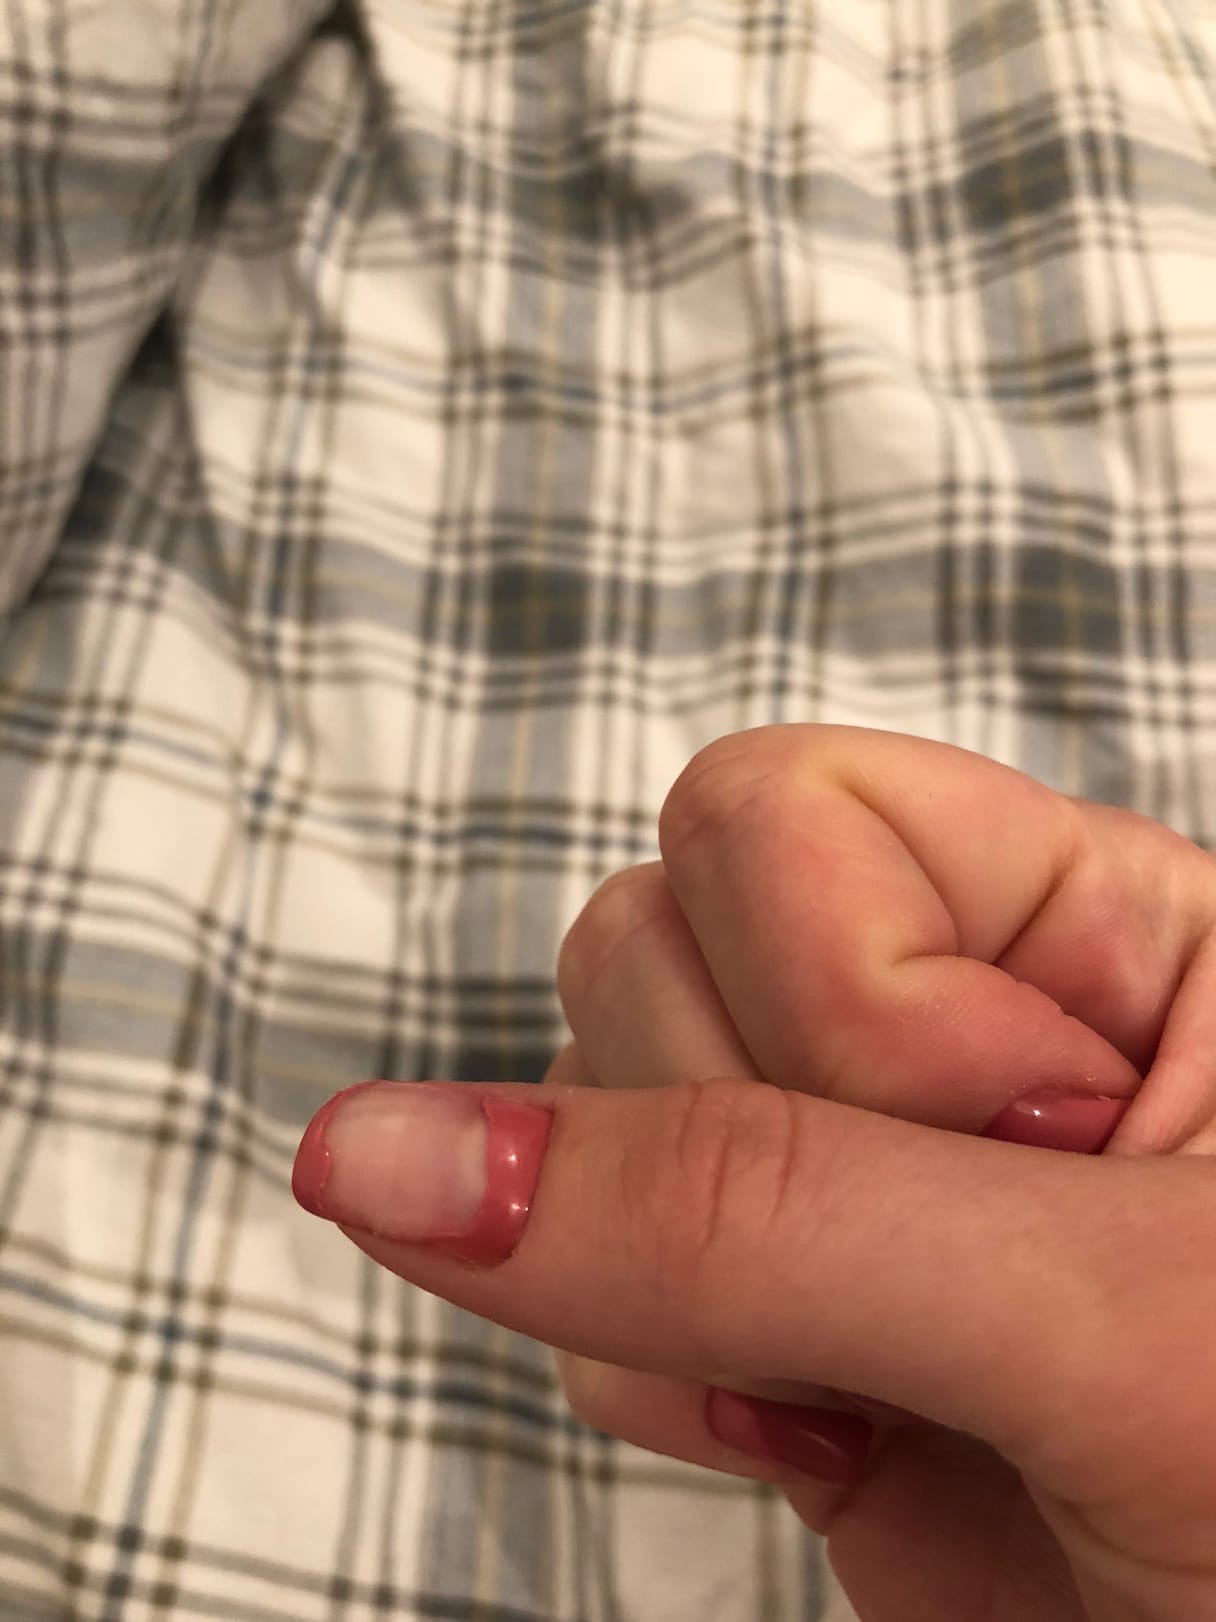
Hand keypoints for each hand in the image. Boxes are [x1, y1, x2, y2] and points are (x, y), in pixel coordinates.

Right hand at [291, 726, 1215, 1621]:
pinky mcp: (779, 1316)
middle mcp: (945, 1012)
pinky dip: (661, 1376)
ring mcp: (845, 1171)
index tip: (1012, 1154)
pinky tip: (828, 1431)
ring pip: (584, 1109)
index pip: (777, 813)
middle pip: (645, 937)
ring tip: (896, 1382)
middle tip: (954, 1291)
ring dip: (690, 1276)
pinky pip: (575, 1280)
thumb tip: (382, 1152)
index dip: (840, 992)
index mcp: (1077, 917)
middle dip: (745, 1140)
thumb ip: (743, 1213)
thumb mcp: (1095, 1313)